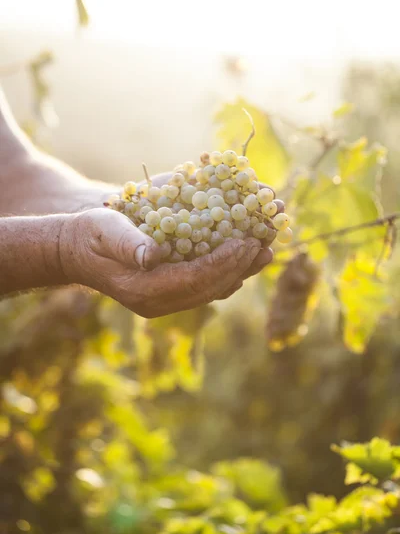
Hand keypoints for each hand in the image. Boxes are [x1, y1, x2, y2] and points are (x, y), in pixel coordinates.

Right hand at [59, 208, 271, 316]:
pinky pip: (203, 288)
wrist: (75, 252)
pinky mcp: (166, 295)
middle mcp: (157, 302)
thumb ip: (128, 243)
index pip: (195, 279)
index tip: (248, 241)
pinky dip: (225, 274)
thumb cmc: (90, 235)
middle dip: (241, 267)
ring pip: (211, 291)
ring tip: (264, 252)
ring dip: (240, 272)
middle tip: (267, 246)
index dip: (225, 261)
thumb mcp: (106, 231)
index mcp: (144, 290)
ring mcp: (162, 302)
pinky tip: (241, 260)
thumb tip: (153, 255)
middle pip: (209, 288)